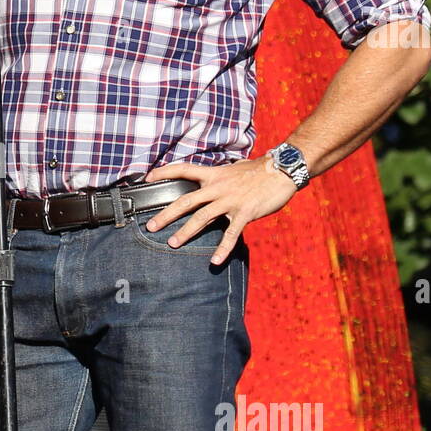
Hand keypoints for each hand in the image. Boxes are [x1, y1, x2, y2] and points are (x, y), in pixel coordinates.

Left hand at [141, 156, 299, 264]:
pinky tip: (214, 261)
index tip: (147, 178)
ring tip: (172, 243)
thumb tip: (208, 181)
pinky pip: (231, 233)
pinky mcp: (245, 212)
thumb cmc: (258, 171)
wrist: (282, 170)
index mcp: (214, 174)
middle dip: (167, 214)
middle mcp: (218, 187)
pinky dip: (222, 248)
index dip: (164, 172)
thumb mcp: (233, 169)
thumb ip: (218, 178)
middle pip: (186, 201)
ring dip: (186, 232)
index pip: (183, 169)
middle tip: (152, 227)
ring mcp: (230, 200)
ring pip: (202, 217)